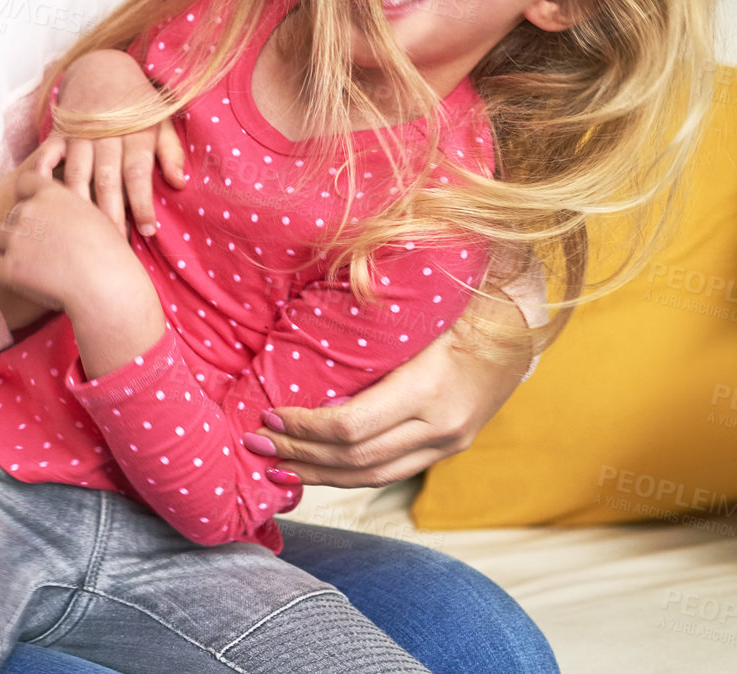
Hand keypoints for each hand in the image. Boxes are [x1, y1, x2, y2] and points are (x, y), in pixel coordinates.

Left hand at [0, 169, 163, 378]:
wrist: (106, 285)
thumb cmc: (109, 255)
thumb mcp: (95, 215)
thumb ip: (71, 205)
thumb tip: (62, 209)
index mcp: (52, 194)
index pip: (24, 182)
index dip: (26, 197)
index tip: (34, 212)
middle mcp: (30, 210)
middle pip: (11, 214)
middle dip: (21, 229)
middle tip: (41, 250)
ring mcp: (16, 238)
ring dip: (6, 249)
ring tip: (28, 265)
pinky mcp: (8, 267)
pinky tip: (9, 278)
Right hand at [33, 50, 187, 236]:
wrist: (103, 68)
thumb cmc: (137, 106)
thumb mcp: (162, 121)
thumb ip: (170, 152)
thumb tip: (179, 183)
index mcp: (135, 132)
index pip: (137, 173)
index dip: (142, 204)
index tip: (148, 231)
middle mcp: (106, 133)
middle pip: (107, 179)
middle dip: (111, 215)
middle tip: (115, 246)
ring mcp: (80, 133)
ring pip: (76, 173)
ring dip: (79, 205)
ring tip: (82, 234)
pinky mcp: (59, 132)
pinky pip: (47, 154)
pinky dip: (42, 173)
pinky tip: (43, 197)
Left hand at [252, 294, 532, 486]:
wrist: (524, 320)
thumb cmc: (460, 300)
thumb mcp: (416, 307)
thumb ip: (369, 323)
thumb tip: (307, 328)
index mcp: (429, 388)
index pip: (350, 427)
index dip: (303, 428)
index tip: (266, 414)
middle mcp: (442, 426)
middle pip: (355, 459)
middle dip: (299, 454)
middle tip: (253, 445)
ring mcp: (450, 443)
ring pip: (372, 477)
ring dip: (317, 475)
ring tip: (274, 468)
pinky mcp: (450, 448)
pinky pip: (390, 472)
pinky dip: (347, 474)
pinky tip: (315, 470)